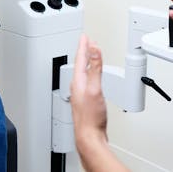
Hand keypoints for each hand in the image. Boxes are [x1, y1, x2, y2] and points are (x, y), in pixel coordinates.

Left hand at [71, 35, 107, 149]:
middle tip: (87, 42)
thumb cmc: (90, 117)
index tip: (85, 37)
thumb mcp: (95, 89)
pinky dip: (90, 74)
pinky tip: (92, 78)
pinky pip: (86, 81)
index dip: (84, 46)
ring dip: (87, 62)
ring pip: (83, 73)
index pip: (81, 59)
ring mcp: (80, 94)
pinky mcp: (85, 101)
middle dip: (85, 52)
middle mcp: (77, 87)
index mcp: (78, 81)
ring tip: (90, 56)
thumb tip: (94, 51)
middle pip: (80, 64)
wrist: (89, 136)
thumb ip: (95, 69)